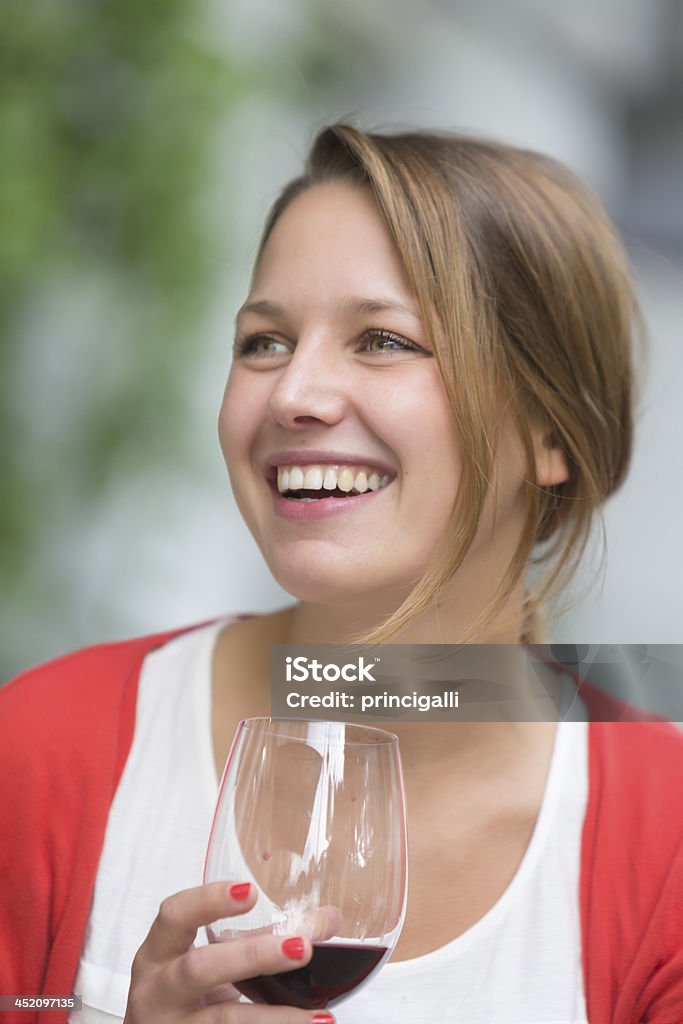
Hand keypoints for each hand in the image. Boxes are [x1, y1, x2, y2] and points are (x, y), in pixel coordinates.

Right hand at [123, 881, 335, 1022]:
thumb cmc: (183, 994)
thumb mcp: (208, 963)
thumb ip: (258, 938)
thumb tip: (327, 920)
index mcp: (158, 954)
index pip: (174, 916)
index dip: (209, 901)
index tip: (251, 891)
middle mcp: (158, 991)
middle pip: (199, 969)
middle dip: (252, 956)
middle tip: (301, 947)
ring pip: (223, 1019)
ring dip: (275, 1016)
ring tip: (317, 1015)